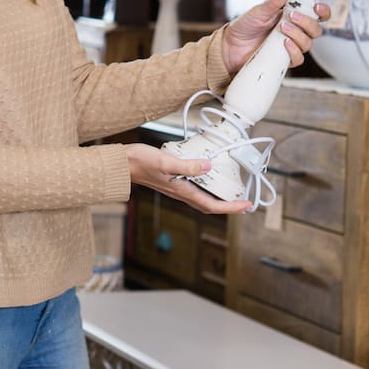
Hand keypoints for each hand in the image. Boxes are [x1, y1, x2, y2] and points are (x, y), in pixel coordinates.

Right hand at [126, 144, 251, 214]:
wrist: (122, 164)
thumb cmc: (140, 162)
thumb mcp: (165, 161)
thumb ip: (187, 165)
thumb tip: (208, 166)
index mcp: (182, 190)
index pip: (212, 205)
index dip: (231, 207)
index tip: (247, 205)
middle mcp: (181, 192)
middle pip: (209, 205)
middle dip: (228, 206)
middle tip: (244, 202)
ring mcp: (176, 188)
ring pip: (202, 198)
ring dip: (218, 198)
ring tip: (231, 192)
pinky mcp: (172, 181)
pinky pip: (195, 189)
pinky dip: (207, 187)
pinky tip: (208, 176)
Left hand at [222, 0, 327, 73]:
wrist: (231, 45)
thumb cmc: (245, 26)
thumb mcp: (259, 11)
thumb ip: (274, 1)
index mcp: (293, 17)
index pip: (316, 15)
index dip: (323, 11)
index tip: (317, 7)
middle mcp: (295, 31)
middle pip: (316, 30)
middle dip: (308, 23)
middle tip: (292, 17)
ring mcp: (291, 46)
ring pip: (308, 44)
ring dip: (298, 35)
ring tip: (282, 29)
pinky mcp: (284, 59)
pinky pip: (298, 58)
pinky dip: (294, 51)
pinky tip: (284, 44)